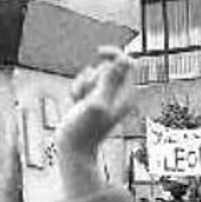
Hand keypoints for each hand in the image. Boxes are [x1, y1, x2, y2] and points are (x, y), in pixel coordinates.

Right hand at [55, 47, 135, 194]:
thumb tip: (123, 60)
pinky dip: (76, 90)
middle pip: (106, 67)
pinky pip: (82, 82)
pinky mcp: (90, 98)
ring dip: (81, 84)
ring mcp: (103, 96)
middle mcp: (117, 93)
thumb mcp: (97, 104)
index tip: (99, 53)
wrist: (73, 148)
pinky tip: (75, 105)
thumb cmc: (85, 131)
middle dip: (92, 76)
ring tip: (80, 103)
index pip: (127, 62)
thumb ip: (109, 82)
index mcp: (126, 94)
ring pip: (91, 74)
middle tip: (89, 97)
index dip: (114, 54)